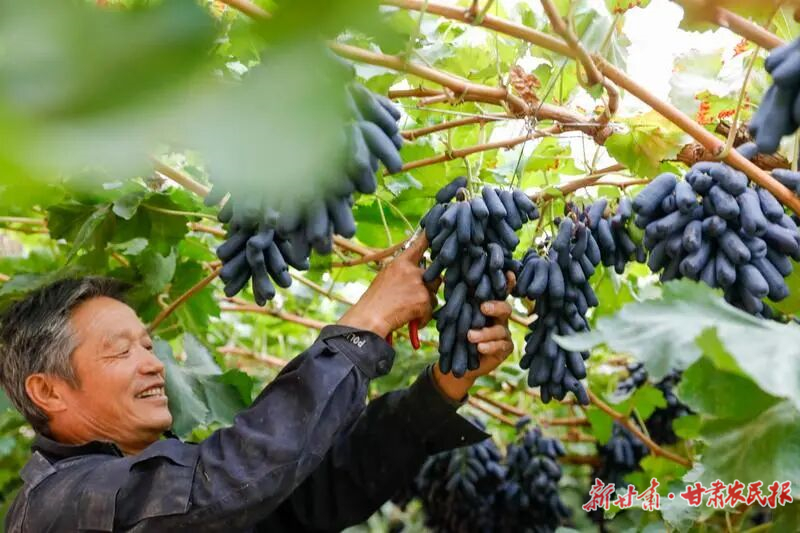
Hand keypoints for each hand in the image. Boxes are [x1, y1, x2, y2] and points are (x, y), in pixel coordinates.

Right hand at [337, 235, 436, 337]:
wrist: (369, 318)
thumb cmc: (374, 302)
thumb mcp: (385, 278)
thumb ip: (402, 273)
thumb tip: (417, 276)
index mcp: (399, 263)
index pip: (418, 246)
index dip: (429, 239)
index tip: (435, 231)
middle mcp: (411, 270)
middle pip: (434, 276)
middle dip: (429, 289)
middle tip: (413, 299)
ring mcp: (419, 284)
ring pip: (434, 295)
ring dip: (426, 304)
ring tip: (409, 311)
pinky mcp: (424, 300)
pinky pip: (431, 310)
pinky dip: (423, 318)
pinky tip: (411, 320)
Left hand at [432, 273, 515, 401]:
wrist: (455, 362)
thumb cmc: (455, 335)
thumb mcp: (453, 317)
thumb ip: (457, 303)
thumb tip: (447, 280)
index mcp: (488, 306)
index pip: (498, 293)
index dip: (507, 283)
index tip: (508, 274)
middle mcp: (499, 318)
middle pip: (505, 308)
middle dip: (495, 306)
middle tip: (483, 307)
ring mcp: (504, 333)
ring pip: (501, 329)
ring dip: (485, 332)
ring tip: (469, 336)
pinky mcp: (505, 348)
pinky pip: (501, 345)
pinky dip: (489, 346)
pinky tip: (480, 347)